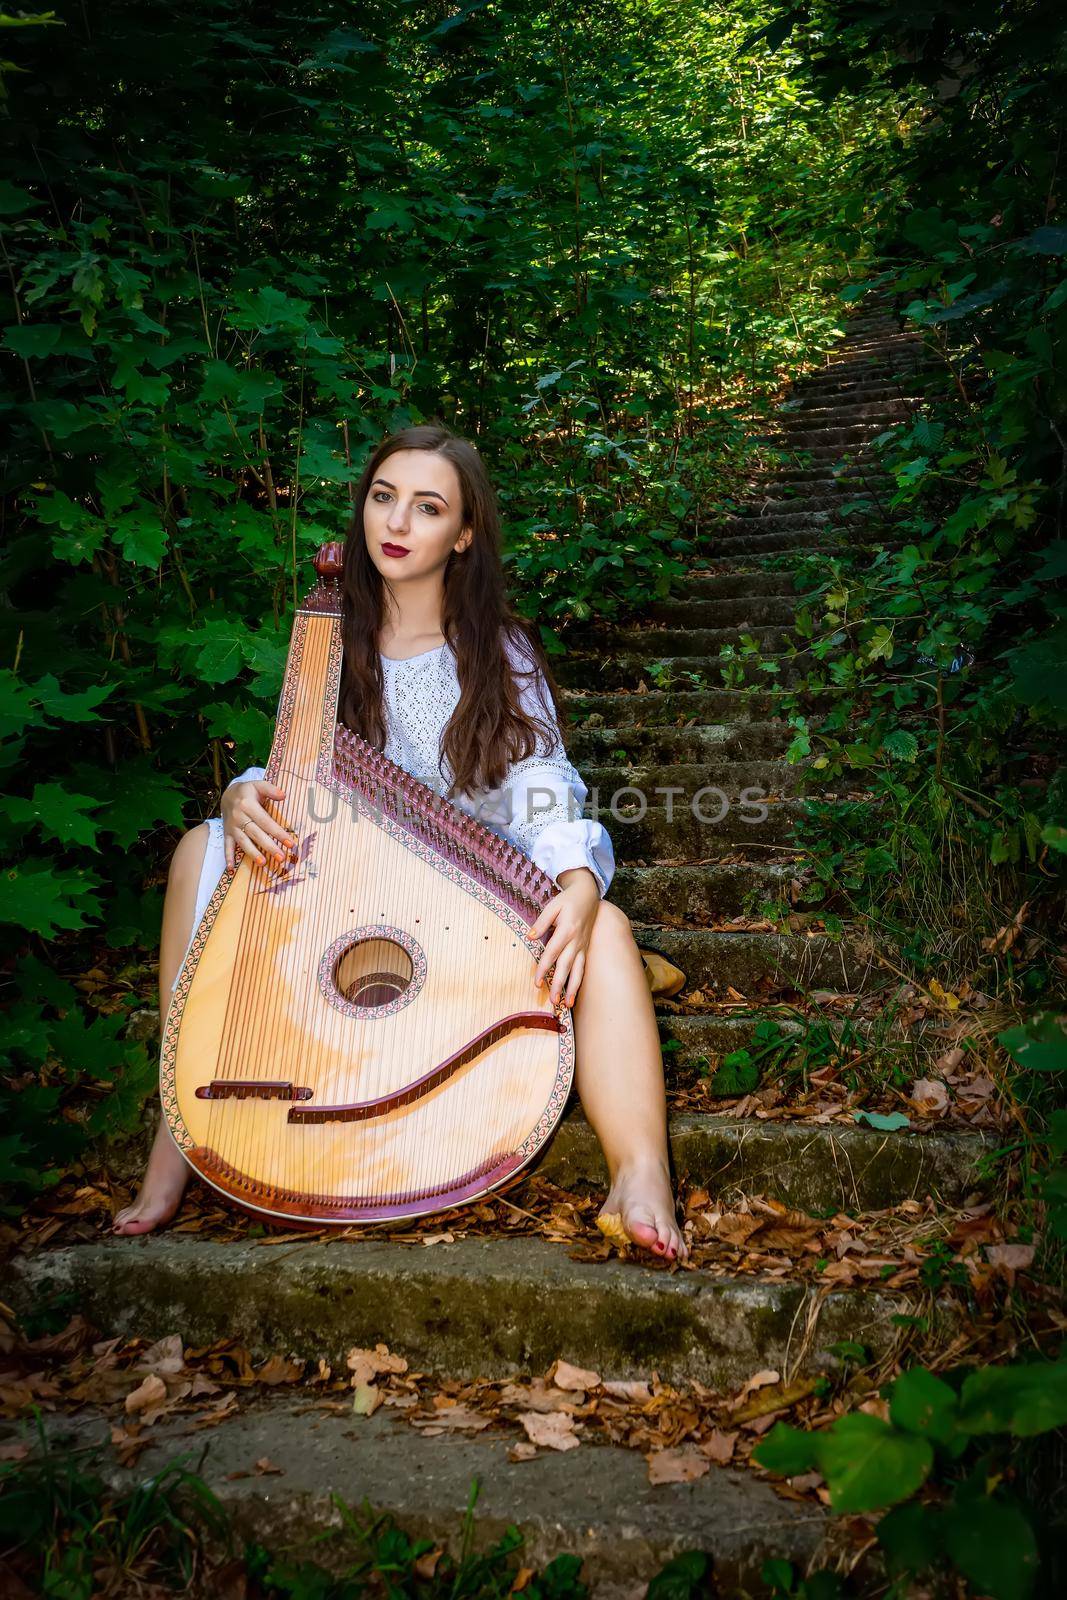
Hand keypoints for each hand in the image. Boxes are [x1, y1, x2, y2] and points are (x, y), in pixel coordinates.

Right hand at [221, 779, 296, 870]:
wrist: (227, 795)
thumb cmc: (247, 791)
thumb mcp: (258, 785)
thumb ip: (270, 789)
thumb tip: (283, 795)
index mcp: (248, 805)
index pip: (266, 821)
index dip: (278, 832)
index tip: (290, 843)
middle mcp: (239, 817)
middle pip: (256, 834)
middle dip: (269, 846)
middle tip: (281, 857)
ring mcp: (232, 827)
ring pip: (243, 842)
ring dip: (252, 853)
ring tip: (263, 863)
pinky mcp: (227, 833)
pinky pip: (227, 846)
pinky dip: (228, 857)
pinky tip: (231, 869)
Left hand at [526, 869, 599, 1007]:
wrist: (589, 894)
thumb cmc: (568, 899)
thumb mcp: (553, 906)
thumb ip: (542, 922)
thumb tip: (529, 936)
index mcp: (567, 930)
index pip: (552, 953)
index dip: (544, 968)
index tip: (537, 983)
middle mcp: (577, 941)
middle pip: (566, 966)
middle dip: (559, 985)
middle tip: (553, 1002)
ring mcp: (583, 945)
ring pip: (578, 970)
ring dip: (573, 989)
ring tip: (567, 1005)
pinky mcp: (586, 948)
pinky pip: (583, 967)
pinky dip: (579, 981)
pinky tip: (575, 994)